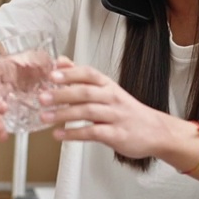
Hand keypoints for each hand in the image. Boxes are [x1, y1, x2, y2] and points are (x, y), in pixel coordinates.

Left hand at [38, 61, 172, 159]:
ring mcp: (115, 117)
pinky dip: (74, 134)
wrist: (156, 132)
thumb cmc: (128, 112)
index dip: (70, 73)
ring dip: (64, 114)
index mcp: (109, 86)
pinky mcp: (116, 135)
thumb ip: (83, 78)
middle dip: (62, 94)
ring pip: (87, 112)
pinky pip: (92, 133)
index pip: (90, 74)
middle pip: (86, 92)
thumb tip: (61, 62)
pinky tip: (60, 135)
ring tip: (45, 117)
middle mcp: (112, 99)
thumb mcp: (108, 90)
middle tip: (42, 97)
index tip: (52, 74)